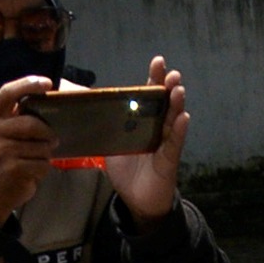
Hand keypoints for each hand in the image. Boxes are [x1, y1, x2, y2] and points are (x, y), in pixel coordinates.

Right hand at [0, 74, 57, 224]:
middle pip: (32, 123)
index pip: (7, 92)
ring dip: (45, 154)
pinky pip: (42, 163)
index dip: (28, 84)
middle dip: (47, 133)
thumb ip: (13, 117)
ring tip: (34, 160)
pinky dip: (43, 169)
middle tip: (52, 140)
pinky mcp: (12, 167)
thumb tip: (44, 99)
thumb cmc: (1, 159)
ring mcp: (0, 150)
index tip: (48, 83)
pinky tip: (32, 172)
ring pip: (41, 145)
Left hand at [110, 54, 189, 219]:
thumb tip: (80, 104)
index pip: (151, 96)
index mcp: (144, 122)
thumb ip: (101, 125)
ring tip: (178, 89)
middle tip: (171, 72)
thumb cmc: (126, 171)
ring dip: (176, 104)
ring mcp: (165, 144)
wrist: (136, 201)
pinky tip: (183, 118)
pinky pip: (175, 144)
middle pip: (165, 103)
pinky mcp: (168, 161)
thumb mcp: (109, 143)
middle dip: (169, 86)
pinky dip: (179, 131)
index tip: (158, 61)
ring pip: (173, 120)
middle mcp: (158, 129)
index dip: (154, 79)